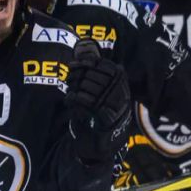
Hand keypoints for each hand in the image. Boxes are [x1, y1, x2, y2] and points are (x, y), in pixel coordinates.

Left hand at [65, 38, 131, 162]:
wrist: (103, 144)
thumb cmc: (99, 112)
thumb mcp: (100, 90)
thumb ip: (94, 72)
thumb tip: (84, 46)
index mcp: (122, 83)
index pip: (104, 65)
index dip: (86, 62)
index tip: (73, 65)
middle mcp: (121, 92)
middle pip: (94, 75)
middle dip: (77, 76)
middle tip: (69, 80)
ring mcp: (115, 105)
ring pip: (88, 87)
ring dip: (74, 88)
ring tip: (70, 92)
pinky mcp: (106, 117)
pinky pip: (86, 101)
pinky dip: (74, 99)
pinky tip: (69, 100)